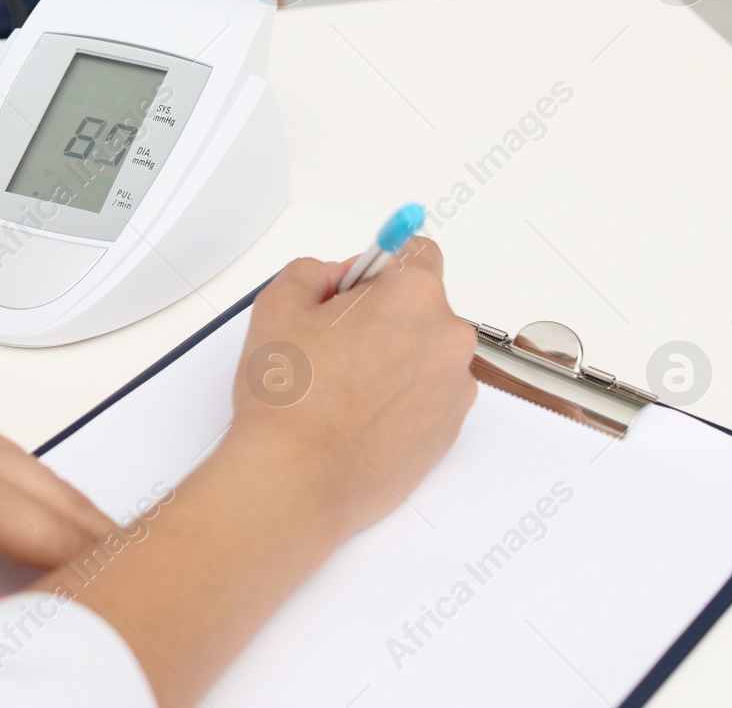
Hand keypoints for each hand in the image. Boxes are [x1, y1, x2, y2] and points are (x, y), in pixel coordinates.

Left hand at [0, 388, 114, 643]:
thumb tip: (33, 627)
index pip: (51, 530)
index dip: (92, 565)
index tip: (121, 590)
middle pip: (50, 490)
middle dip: (88, 534)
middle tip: (121, 573)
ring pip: (26, 462)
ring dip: (54, 506)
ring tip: (82, 550)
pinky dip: (15, 477)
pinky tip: (25, 512)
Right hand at [231, 241, 477, 538]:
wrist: (296, 479)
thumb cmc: (290, 399)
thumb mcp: (278, 304)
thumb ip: (313, 272)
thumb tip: (335, 278)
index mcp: (413, 295)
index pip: (416, 252)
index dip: (377, 269)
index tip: (356, 289)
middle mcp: (447, 338)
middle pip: (421, 306)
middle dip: (384, 316)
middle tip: (334, 345)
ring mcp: (454, 389)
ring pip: (425, 354)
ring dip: (394, 360)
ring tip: (341, 389)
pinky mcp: (449, 432)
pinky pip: (428, 397)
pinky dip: (400, 400)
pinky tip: (357, 417)